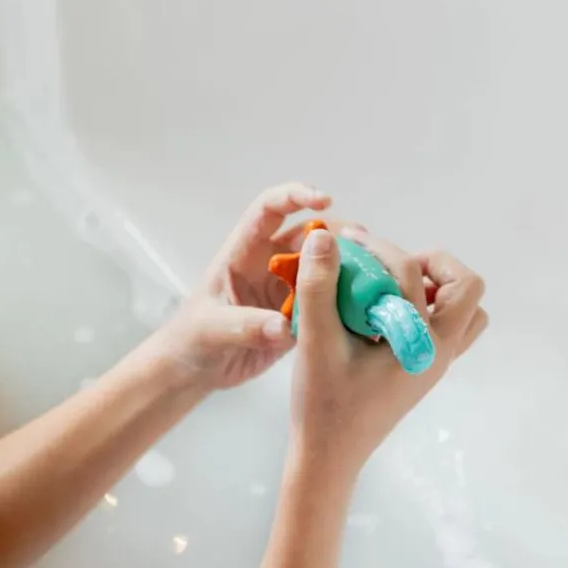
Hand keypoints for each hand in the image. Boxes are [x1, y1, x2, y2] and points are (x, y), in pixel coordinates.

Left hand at [153, 182, 347, 389]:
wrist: (194, 372)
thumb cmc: (192, 339)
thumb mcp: (211, 329)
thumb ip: (245, 326)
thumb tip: (283, 327)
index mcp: (244, 252)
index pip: (269, 209)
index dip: (295, 196)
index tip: (324, 200)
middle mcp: (269, 263)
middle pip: (307, 235)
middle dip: (335, 236)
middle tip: (365, 249)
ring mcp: (286, 288)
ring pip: (322, 266)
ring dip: (346, 268)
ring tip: (375, 276)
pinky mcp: (298, 316)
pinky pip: (326, 300)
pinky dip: (345, 299)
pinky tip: (367, 306)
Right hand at [288, 226, 487, 478]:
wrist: (327, 457)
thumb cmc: (324, 404)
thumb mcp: (315, 341)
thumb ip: (319, 286)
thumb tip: (324, 235)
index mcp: (424, 344)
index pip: (416, 275)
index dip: (380, 250)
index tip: (348, 246)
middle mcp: (440, 351)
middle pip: (467, 287)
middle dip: (429, 264)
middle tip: (385, 267)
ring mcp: (435, 361)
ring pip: (463, 309)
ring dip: (433, 286)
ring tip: (389, 285)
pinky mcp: (422, 367)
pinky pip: (444, 326)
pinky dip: (422, 306)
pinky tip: (379, 310)